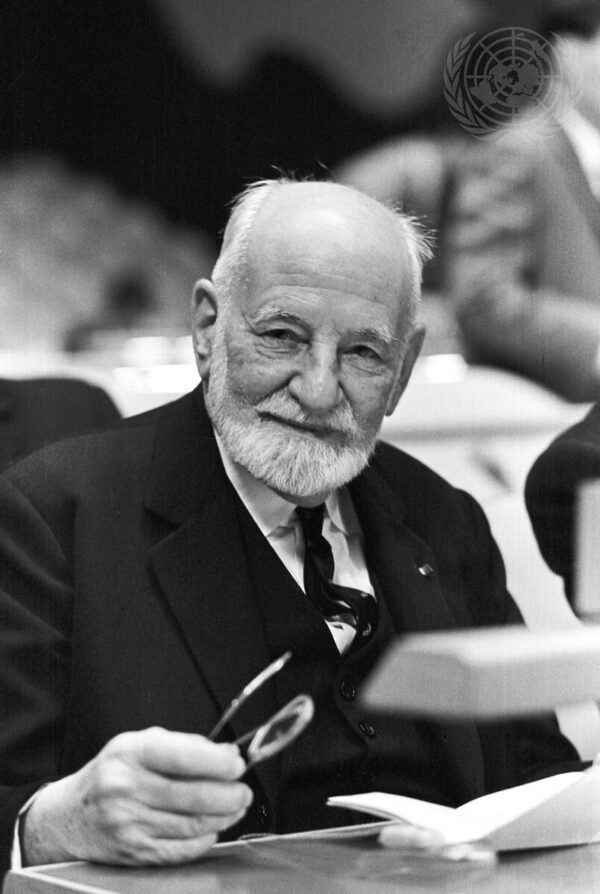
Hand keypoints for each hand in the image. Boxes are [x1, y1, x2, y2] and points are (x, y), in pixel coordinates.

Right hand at [22, 727, 252, 865]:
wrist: (69, 817)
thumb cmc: (112, 774)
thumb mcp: (138, 745)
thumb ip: (183, 746)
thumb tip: (226, 756)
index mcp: (130, 753)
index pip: (182, 757)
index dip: (217, 762)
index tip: (238, 764)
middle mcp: (126, 788)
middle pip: (193, 796)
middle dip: (229, 794)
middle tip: (244, 790)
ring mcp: (129, 824)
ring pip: (192, 825)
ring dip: (224, 816)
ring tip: (236, 806)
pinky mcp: (135, 853)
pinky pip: (181, 849)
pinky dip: (204, 839)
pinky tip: (213, 827)